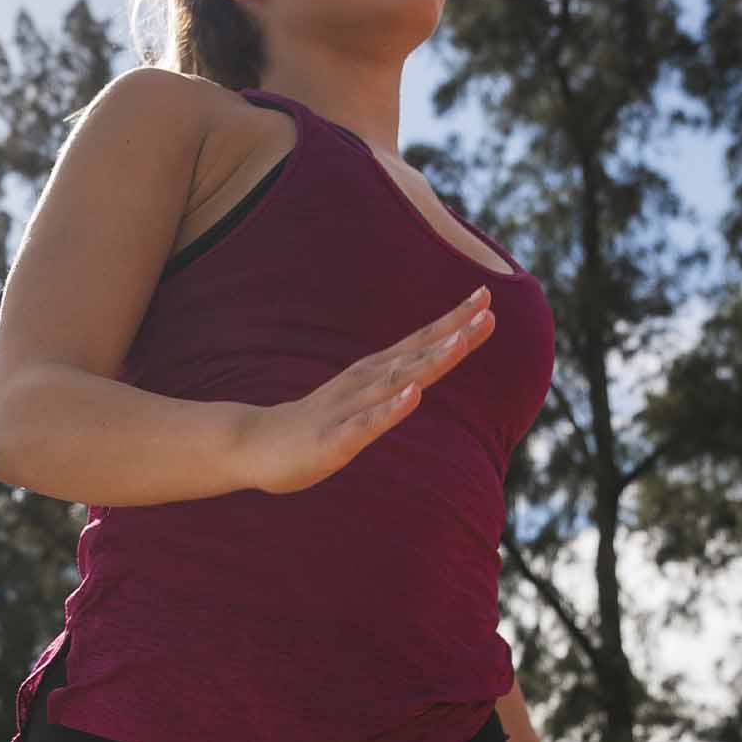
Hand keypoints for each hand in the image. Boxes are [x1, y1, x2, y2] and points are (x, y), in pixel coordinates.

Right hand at [240, 286, 495, 494]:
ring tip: (460, 341)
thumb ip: (388, 387)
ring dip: (429, 361)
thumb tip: (422, 375)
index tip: (487, 298)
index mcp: (372, 374)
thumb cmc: (313, 424)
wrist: (254, 444)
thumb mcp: (358, 400)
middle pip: (416, 356)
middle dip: (453, 333)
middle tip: (487, 309)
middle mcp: (363, 383)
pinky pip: (367, 424)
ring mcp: (348, 409)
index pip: (420, 343)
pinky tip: (413, 396)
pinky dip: (391, 409)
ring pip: (396, 383)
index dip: (454, 322)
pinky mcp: (334, 440)